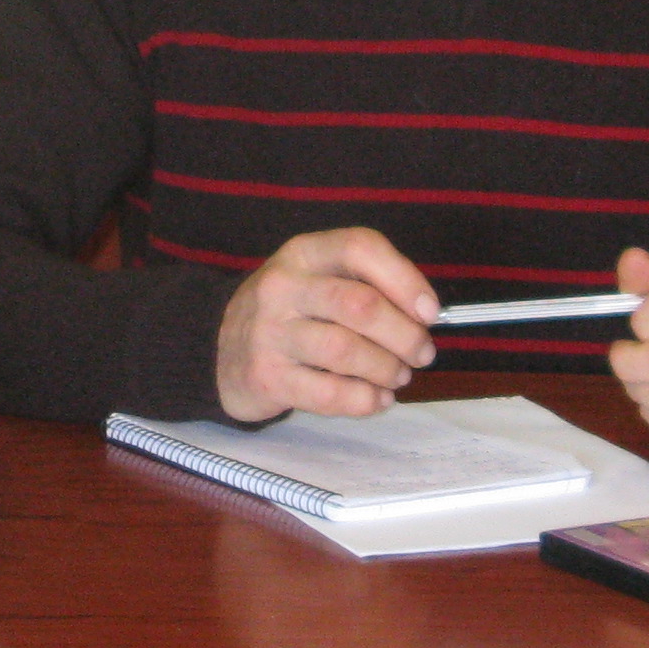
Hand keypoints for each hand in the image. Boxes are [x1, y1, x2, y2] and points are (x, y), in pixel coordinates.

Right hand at [215, 228, 439, 421]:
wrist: (218, 349)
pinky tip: (376, 400)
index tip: (430, 311)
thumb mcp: (315, 279)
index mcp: (303, 253)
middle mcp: (283, 287)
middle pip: (359, 304)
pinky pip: (328, 393)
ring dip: (386, 368)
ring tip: (399, 377)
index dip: (405, 279)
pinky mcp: (267, 376)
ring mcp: (271, 333)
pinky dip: (364, 400)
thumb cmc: (288, 313)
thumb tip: (425, 315)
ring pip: (346, 351)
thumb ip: (365, 285)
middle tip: (422, 353)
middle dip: (404, 334)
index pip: (360, 247)